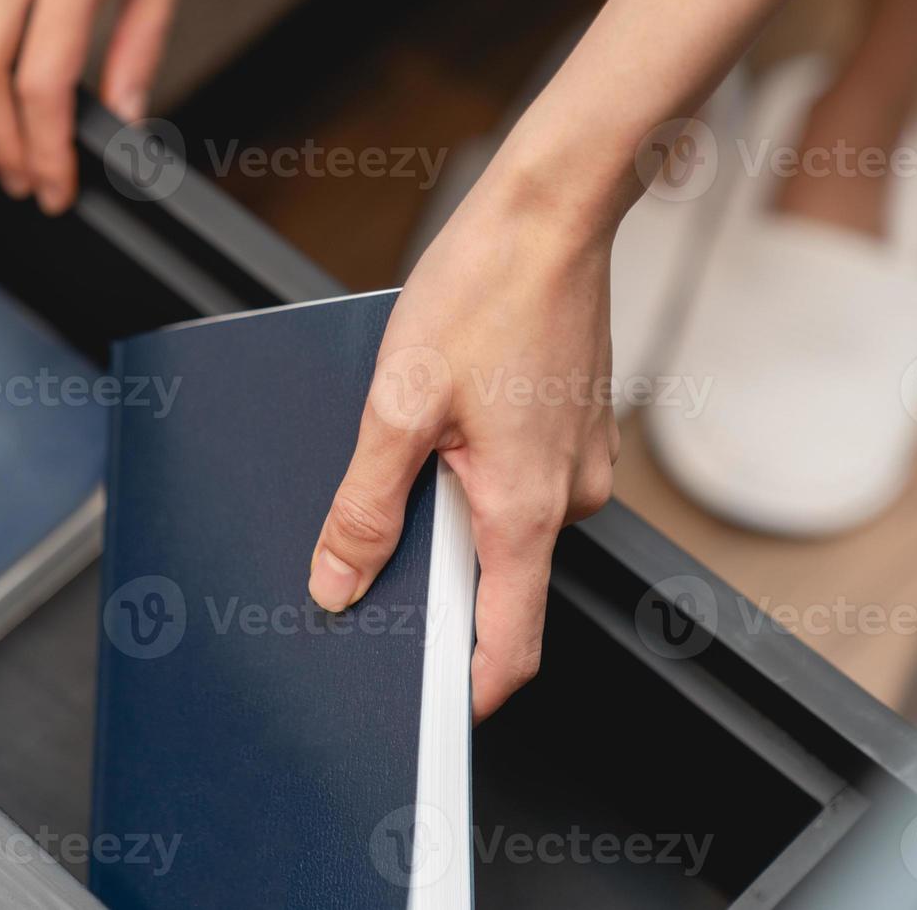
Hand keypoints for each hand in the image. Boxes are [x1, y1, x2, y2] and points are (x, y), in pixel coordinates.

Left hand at [307, 153, 622, 722]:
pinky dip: (477, 476)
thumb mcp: (397, 406)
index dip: (467, 690)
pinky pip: (521, 483)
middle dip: (437, 580)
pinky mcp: (573, 430)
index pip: (509, 646)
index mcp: (525, 508)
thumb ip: (366, 507)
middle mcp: (568, 496)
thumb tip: (337, 581)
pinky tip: (444, 421)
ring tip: (412, 448)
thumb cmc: (483, 291)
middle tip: (379, 539)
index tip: (424, 704)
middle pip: (500, 586)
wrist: (550, 212)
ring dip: (453, 514)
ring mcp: (578, 463)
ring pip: (507, 528)